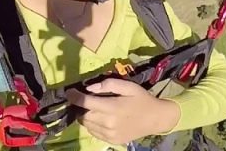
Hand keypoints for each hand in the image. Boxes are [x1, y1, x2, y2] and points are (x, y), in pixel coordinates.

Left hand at [65, 78, 180, 144]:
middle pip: (83, 115)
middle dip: (79, 106)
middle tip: (81, 99)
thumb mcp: (127, 86)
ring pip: (87, 125)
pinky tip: (99, 118)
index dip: (74, 96)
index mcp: (112, 107)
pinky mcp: (111, 141)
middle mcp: (109, 123)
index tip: (69, 91)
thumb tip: (89, 88)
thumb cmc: (141, 99)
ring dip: (84, 116)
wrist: (155, 119)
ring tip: (90, 108)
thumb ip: (108, 84)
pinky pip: (93, 132)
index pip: (86, 102)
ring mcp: (110, 134)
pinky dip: (91, 124)